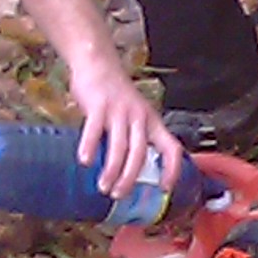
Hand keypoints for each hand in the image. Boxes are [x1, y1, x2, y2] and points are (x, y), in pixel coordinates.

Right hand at [69, 57, 180, 198]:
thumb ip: (134, 138)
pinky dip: (89, 147)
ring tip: (104, 186)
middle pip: (140, 153)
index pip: (172, 148)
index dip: (172, 169)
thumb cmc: (116, 95)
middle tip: (120, 194)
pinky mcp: (99, 105)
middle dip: (130, 178)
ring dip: (112, 170)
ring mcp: (119, 111)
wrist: (99, 63)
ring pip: (119, 146)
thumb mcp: (135, 114)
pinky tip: (85, 161)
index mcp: (152, 121)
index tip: (164, 188)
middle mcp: (139, 117)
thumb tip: (130, 173)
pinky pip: (94, 130)